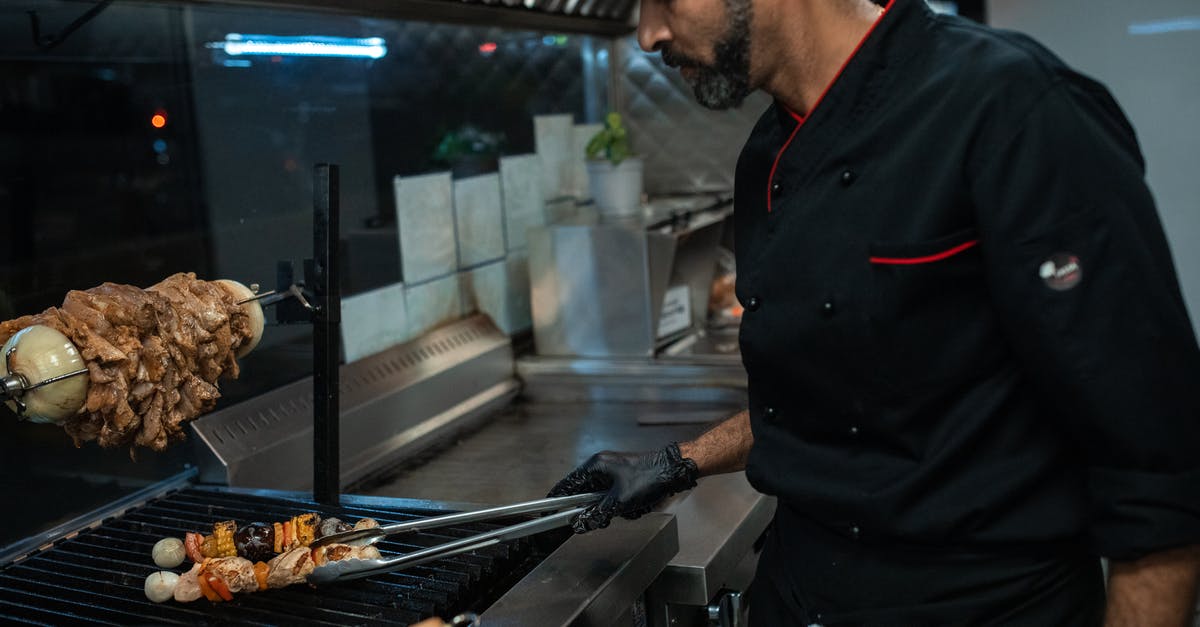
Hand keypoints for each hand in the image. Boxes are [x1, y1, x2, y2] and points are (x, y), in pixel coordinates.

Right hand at [548, 443, 698, 532]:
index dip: (557, 499)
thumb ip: (597, 514)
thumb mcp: (620, 501)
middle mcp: (602, 467)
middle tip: (603, 517)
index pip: (568, 484)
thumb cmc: (649, 477)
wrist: (675, 470)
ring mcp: (614, 474)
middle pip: (586, 495)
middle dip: (597, 509)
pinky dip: (625, 507)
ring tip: (630, 508)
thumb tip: (579, 524)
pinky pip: (616, 499)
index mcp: (596, 465)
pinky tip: (638, 506)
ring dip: (615, 509)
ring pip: (603, 500)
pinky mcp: (625, 481)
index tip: (547, 511)